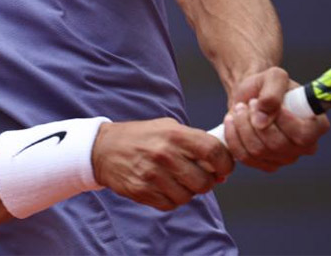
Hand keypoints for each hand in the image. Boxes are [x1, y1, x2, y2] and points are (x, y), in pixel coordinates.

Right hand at [91, 118, 233, 210]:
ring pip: (188, 196)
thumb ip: (195, 142)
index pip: (213, 151)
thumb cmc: (143, 136)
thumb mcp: (169, 127)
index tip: (225, 168)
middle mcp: (165, 154)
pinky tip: (166, 187)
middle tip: (202, 177)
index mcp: (175, 134)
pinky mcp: (142, 191)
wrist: (104, 148)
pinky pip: (170, 204)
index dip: (226, 163)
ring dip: (189, 192)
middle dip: (208, 182)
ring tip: (181, 180)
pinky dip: (173, 199)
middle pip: (204, 180)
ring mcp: (152, 175)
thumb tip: (221, 166)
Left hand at [222, 67, 329, 171]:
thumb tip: (262, 119)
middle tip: (249, 103)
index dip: (283, 121)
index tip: (265, 103)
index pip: (304, 135)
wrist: (252, 96)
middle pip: (277, 144)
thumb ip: (272, 92)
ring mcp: (286, 158)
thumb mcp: (273, 76)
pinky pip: (245, 157)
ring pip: (258, 151)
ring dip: (243, 126)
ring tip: (240, 108)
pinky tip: (232, 121)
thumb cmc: (268, 85)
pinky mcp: (267, 165)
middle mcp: (305, 146)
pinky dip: (233, 137)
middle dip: (255, 121)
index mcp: (316, 125)